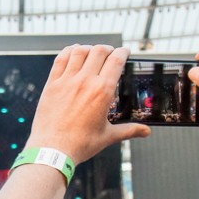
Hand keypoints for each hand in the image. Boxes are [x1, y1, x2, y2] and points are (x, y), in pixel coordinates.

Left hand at [25, 45, 149, 164]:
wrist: (52, 150)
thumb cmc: (80, 144)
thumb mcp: (108, 136)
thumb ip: (129, 130)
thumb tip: (146, 131)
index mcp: (102, 91)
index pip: (116, 60)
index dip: (123, 52)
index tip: (125, 52)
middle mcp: (85, 81)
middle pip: (99, 51)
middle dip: (107, 49)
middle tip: (109, 53)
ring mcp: (67, 81)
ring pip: (79, 51)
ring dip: (88, 48)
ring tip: (92, 52)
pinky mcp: (52, 84)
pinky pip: (60, 59)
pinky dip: (68, 52)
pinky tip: (72, 52)